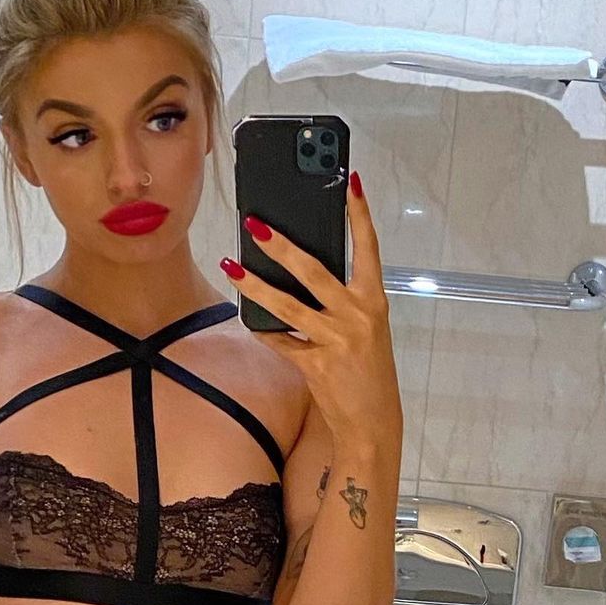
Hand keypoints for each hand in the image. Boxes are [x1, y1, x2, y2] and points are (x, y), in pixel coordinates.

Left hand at [220, 171, 401, 444]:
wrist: (373, 422)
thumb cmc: (367, 372)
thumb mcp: (364, 331)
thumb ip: (340, 303)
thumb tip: (299, 276)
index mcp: (373, 301)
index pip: (368, 249)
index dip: (359, 215)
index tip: (349, 183)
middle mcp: (357, 316)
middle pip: (314, 271)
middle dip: (281, 245)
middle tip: (255, 224)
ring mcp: (336, 340)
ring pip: (286, 305)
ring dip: (254, 284)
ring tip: (231, 266)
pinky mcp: (316, 364)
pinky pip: (280, 339)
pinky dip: (264, 330)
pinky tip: (250, 319)